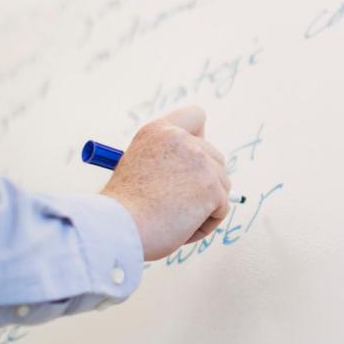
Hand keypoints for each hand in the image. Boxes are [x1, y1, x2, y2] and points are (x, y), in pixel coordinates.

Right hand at [100, 105, 230, 260]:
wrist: (120, 226)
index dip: (198, 138)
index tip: (188, 160)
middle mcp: (181, 139)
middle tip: (177, 202)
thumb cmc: (124, 206)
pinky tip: (180, 227)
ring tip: (173, 218)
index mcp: (159, 131)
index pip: (195, 116)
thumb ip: (167, 160)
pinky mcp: (212, 187)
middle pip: (215, 157)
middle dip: (204, 181)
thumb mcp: (139, 165)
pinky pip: (221, 209)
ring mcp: (200, 161)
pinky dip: (205, 224)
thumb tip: (198, 174)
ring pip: (222, 185)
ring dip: (204, 205)